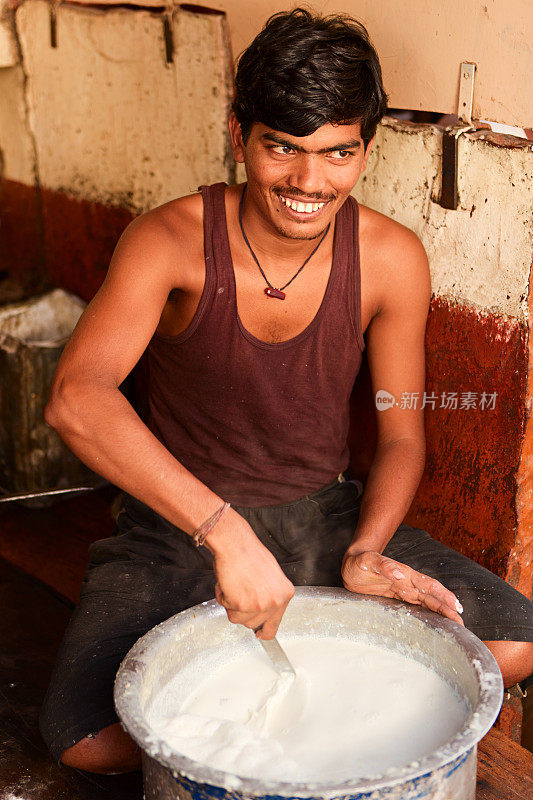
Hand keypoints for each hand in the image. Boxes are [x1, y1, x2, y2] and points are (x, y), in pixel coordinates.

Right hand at [207, 512, 294, 639]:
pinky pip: (225, 608)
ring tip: (235, 583)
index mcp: (285, 594)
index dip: (264, 631)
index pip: (274, 625)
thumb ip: (270, 596)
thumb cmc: (249, 554)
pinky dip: (222, 596)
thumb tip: (264, 612)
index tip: (259, 634)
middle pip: (252, 624)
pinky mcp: (241, 604)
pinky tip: (228, 581)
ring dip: (231, 604)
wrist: (235, 543)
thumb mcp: (271, 576)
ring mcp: (259, 605)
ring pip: (237, 619)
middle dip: (242, 611)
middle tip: (240, 591)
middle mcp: (275, 602)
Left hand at [341, 549, 463, 624]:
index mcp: (404, 574)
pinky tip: (435, 623)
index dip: (443, 595)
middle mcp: (407, 583)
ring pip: (427, 602)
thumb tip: (400, 574)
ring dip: (441, 612)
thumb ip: (384, 565)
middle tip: (461, 624)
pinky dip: (428, 614)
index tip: (456, 606)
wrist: (352, 563)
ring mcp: (403, 591)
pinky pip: (416, 606)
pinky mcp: (397, 597)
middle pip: (432, 596)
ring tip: (455, 626)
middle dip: (448, 609)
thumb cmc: (359, 561)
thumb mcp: (368, 561)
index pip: (428, 585)